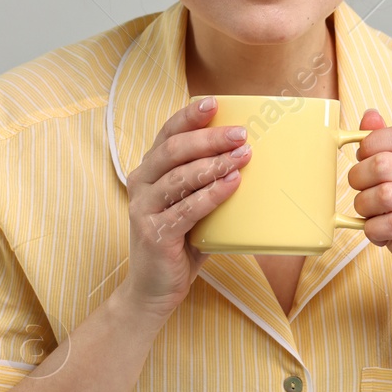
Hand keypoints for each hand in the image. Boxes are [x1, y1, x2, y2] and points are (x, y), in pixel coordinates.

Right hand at [118, 97, 252, 319]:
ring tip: (243, 156)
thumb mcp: (192, 207)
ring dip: (214, 163)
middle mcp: (140, 184)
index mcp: (149, 171)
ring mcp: (143, 208)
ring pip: (180, 176)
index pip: (167, 134)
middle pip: (174, 150)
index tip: (215, 103)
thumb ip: (209, 185)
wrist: (153, 289)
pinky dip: (212, 194)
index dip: (189, 117)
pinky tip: (232, 184)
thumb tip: (251, 161)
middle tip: (241, 134)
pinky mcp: (154, 233)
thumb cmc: (179, 242)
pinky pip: (186, 208)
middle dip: (210, 138)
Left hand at [348, 108, 391, 305]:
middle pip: (386, 164)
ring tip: (369, 216)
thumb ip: (383, 148)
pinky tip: (376, 234)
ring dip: (364, 207)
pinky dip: (372, 230)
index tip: (363, 158)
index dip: (375, 142)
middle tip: (360, 192)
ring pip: (385, 194)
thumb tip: (370, 114)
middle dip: (359, 178)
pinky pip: (389, 224)